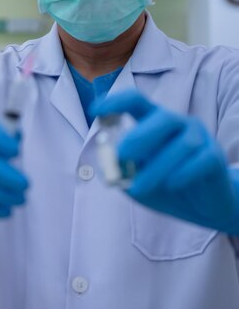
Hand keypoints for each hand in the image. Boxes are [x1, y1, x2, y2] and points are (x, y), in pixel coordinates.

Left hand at [93, 90, 238, 233]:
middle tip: (122, 155)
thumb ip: (119, 170)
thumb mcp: (134, 179)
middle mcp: (177, 125)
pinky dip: (184, 173)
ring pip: (182, 144)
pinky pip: (202, 160)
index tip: (94, 110)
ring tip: (140, 188)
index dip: (115, 102)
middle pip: (163, 117)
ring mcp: (199, 138)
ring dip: (158, 167)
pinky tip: (171, 184)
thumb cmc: (163, 185)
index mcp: (153, 122)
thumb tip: (105, 164)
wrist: (201, 207)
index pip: (135, 101)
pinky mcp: (214, 158)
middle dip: (140, 136)